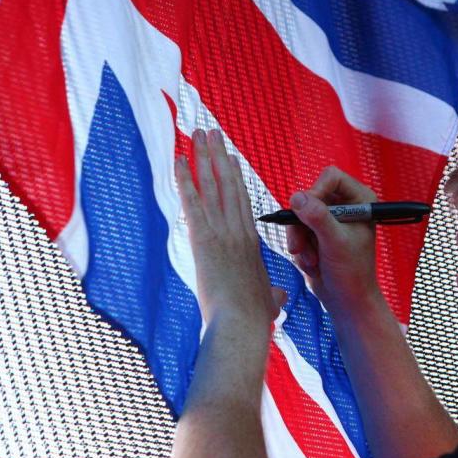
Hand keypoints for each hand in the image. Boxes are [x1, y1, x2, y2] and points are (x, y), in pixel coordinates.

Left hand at [175, 129, 286, 326]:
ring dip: (204, 157)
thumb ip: (272, 296)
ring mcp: (222, 232)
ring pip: (213, 186)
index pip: (243, 202)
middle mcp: (238, 231)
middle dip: (220, 156)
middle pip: (229, 185)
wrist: (242, 324)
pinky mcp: (204, 239)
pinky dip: (185, 179)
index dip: (236, 177)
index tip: (231, 158)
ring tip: (197, 134)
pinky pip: (193, 202)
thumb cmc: (254, 318)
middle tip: (212, 133)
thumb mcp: (268, 303)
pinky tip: (180, 159)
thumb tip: (278, 298)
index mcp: (251, 243)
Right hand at [285, 166, 380, 310]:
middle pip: (310, 197)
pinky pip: (297, 231)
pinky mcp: (317, 234)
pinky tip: (312, 263)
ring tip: (310, 260)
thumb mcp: (335, 243)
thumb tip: (297, 197)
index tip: (306, 210)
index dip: (316, 191)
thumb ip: (317, 218)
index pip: (331, 177)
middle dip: (303, 225)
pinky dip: (300, 249)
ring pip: (299, 216)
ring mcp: (329, 220)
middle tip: (301, 245)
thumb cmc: (352, 273)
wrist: (347, 301)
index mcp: (360, 200)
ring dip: (300, 240)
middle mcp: (344, 206)